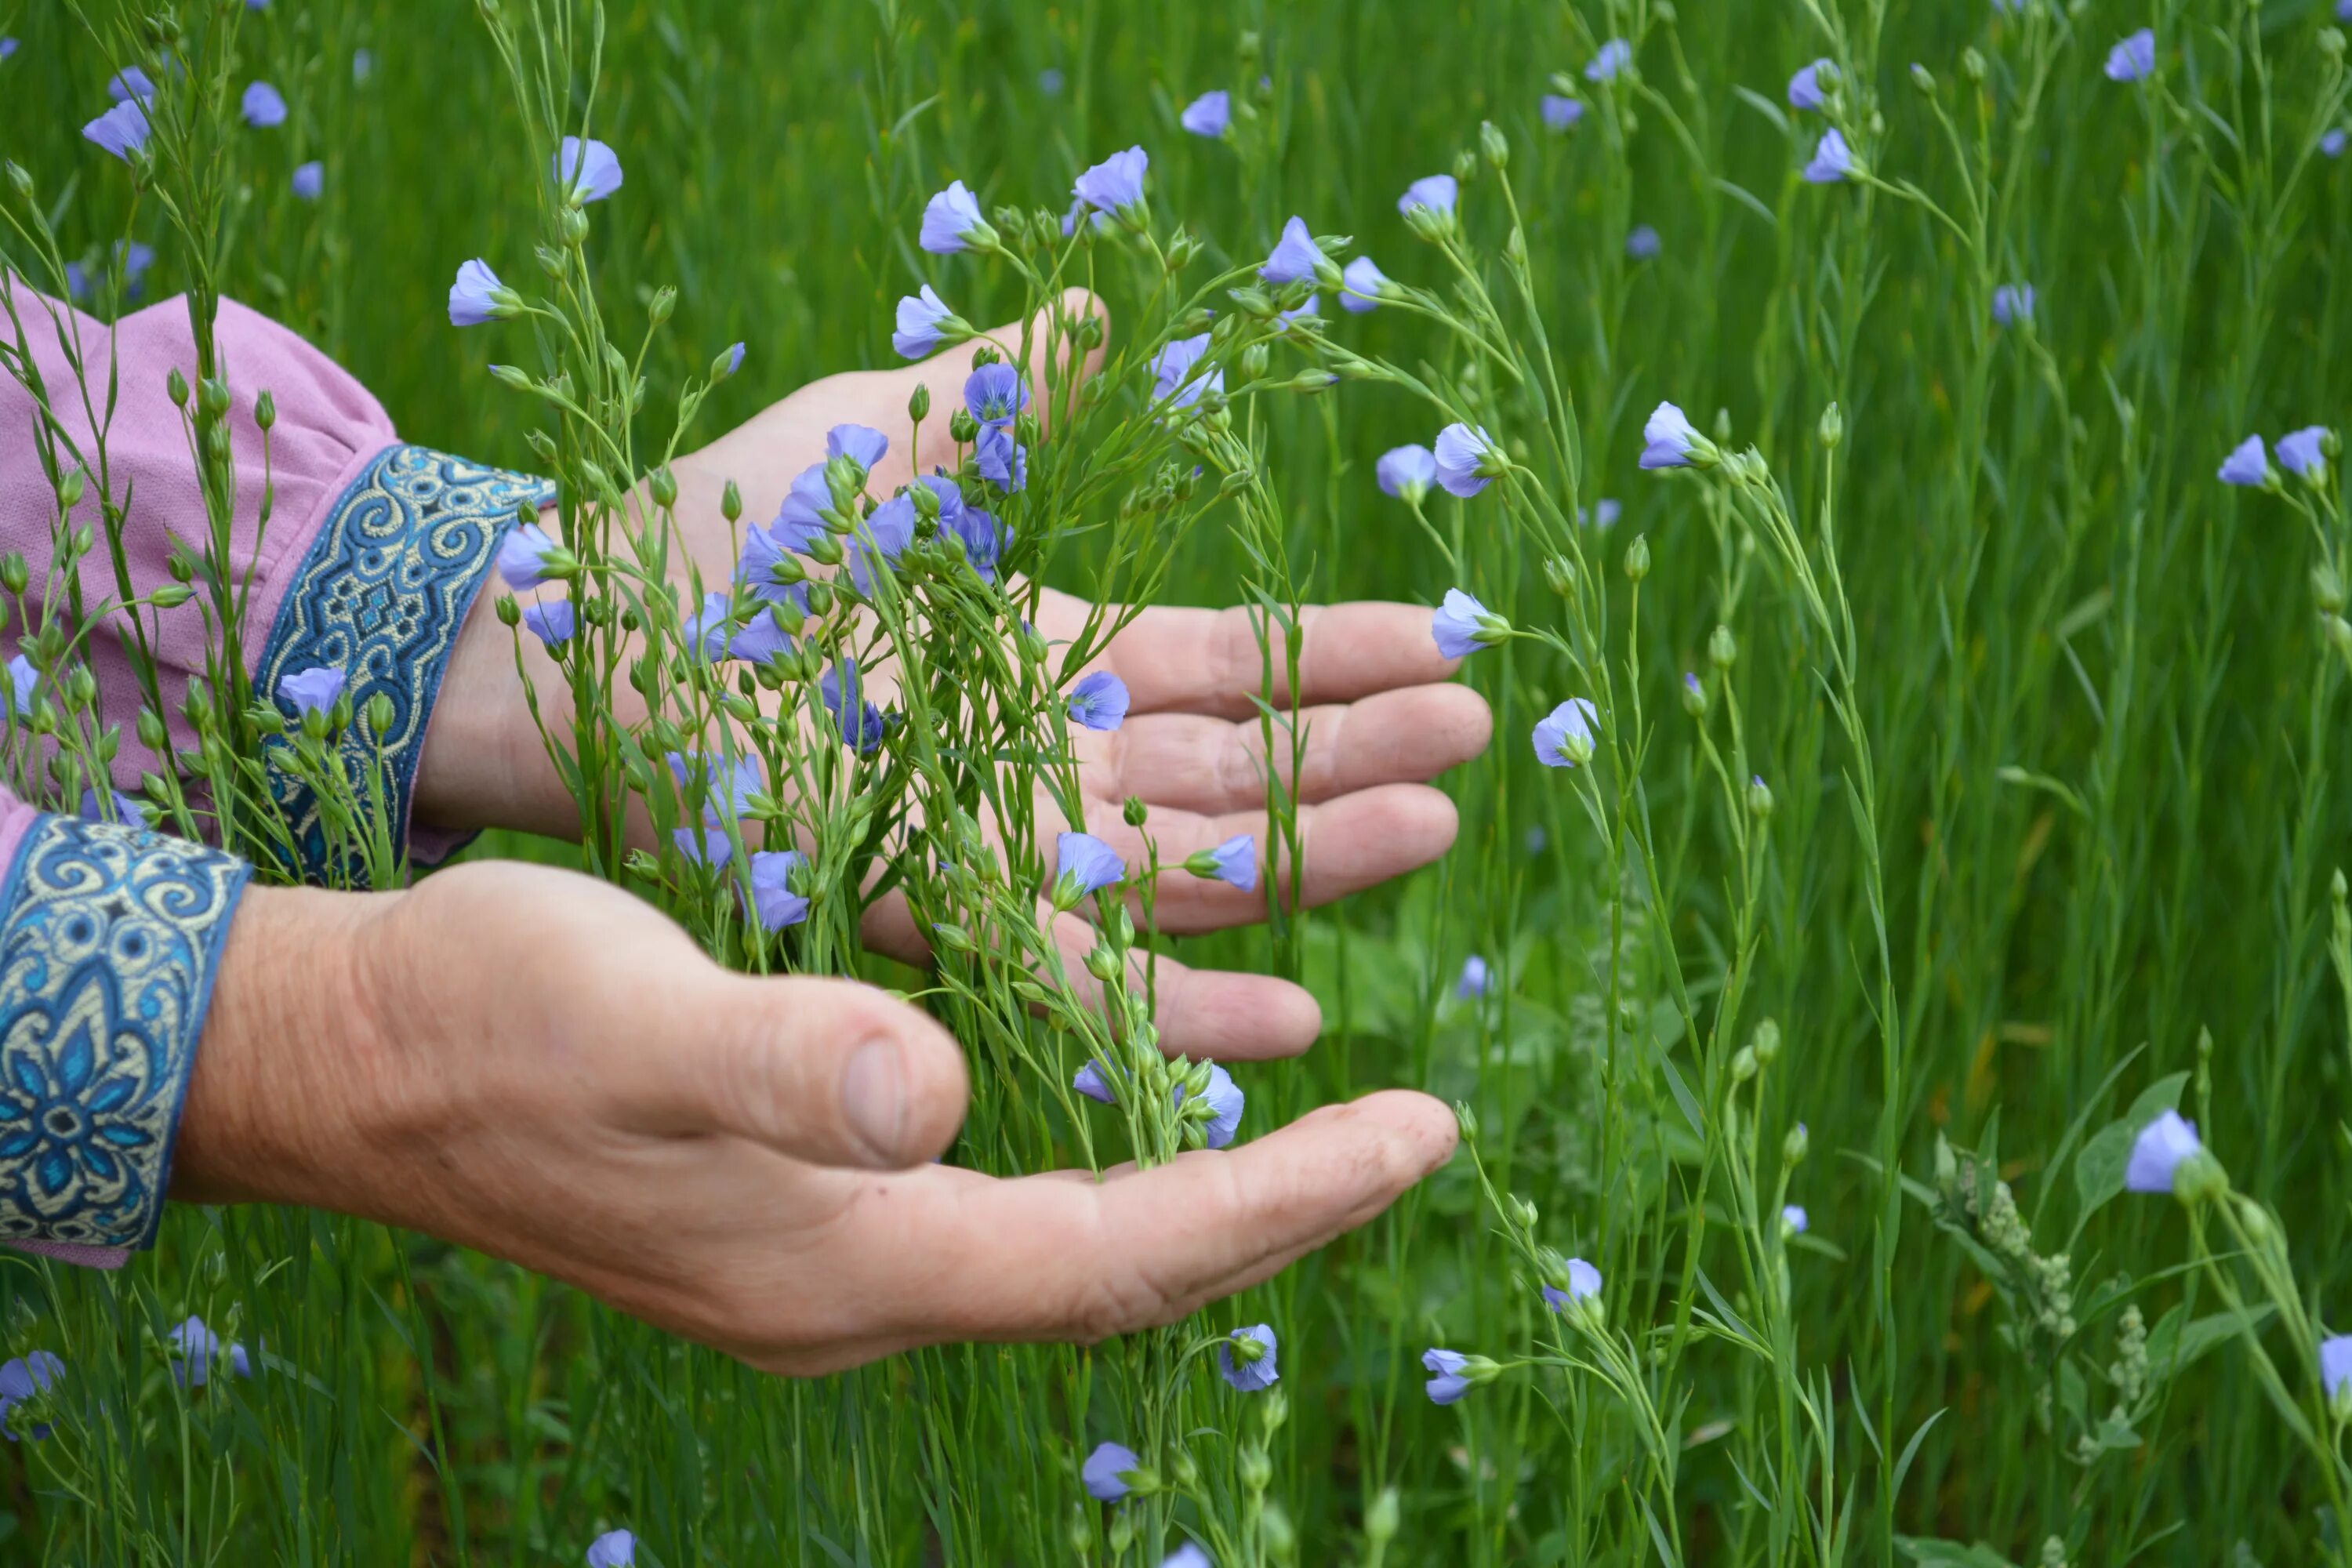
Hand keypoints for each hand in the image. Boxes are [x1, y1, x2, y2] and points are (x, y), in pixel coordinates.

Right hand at [174, 865, 1457, 1373]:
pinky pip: (1000, 1207)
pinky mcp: (796, 1209)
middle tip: (1411, 1132)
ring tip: (1320, 1119)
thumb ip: (783, 1063)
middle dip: (1276, 1207)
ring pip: (1066, 1240)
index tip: (1420, 1131)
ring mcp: (824, 1262)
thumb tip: (935, 1094)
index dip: (1282, 1201)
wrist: (356, 1056)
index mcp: (848, 1261)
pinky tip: (1140, 1094)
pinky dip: (1100, 1159)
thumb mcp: (633, 1015)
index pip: (1121, 1254)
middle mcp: (856, 1290)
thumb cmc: (487, 1019)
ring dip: (1200, 1187)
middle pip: (1118, 1268)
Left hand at [418, 292, 1492, 1061]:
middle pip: (1229, 770)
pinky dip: (1193, 1003)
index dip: (1322, 657)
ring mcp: (995, 839)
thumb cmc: (717, 539)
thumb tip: (1100, 310)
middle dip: (1353, 752)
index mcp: (1035, 656)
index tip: (1437, 640)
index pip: (1213, 666)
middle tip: (1476, 733)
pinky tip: (1296, 1019)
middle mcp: (1035, 759)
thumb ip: (1000, 401)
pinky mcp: (939, 911)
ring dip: (1315, 853)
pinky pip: (1088, 972)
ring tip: (1439, 824)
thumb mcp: (880, 442)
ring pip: (1190, 866)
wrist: (570, 640)